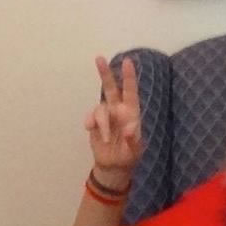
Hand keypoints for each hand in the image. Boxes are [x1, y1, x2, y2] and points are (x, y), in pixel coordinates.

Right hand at [84, 56, 142, 184]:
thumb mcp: (135, 151)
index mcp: (131, 113)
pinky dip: (91, 123)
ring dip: (102, 124)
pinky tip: (91, 130)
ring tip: (107, 140)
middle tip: (99, 58)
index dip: (129, 77)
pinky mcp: (95, 123)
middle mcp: (118, 111)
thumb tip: (130, 129)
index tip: (127, 62)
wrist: (113, 167)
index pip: (130, 92)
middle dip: (105, 73)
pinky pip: (90, 116)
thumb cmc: (129, 157)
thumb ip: (134, 140)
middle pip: (110, 88)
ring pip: (100, 108)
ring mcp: (106, 116)